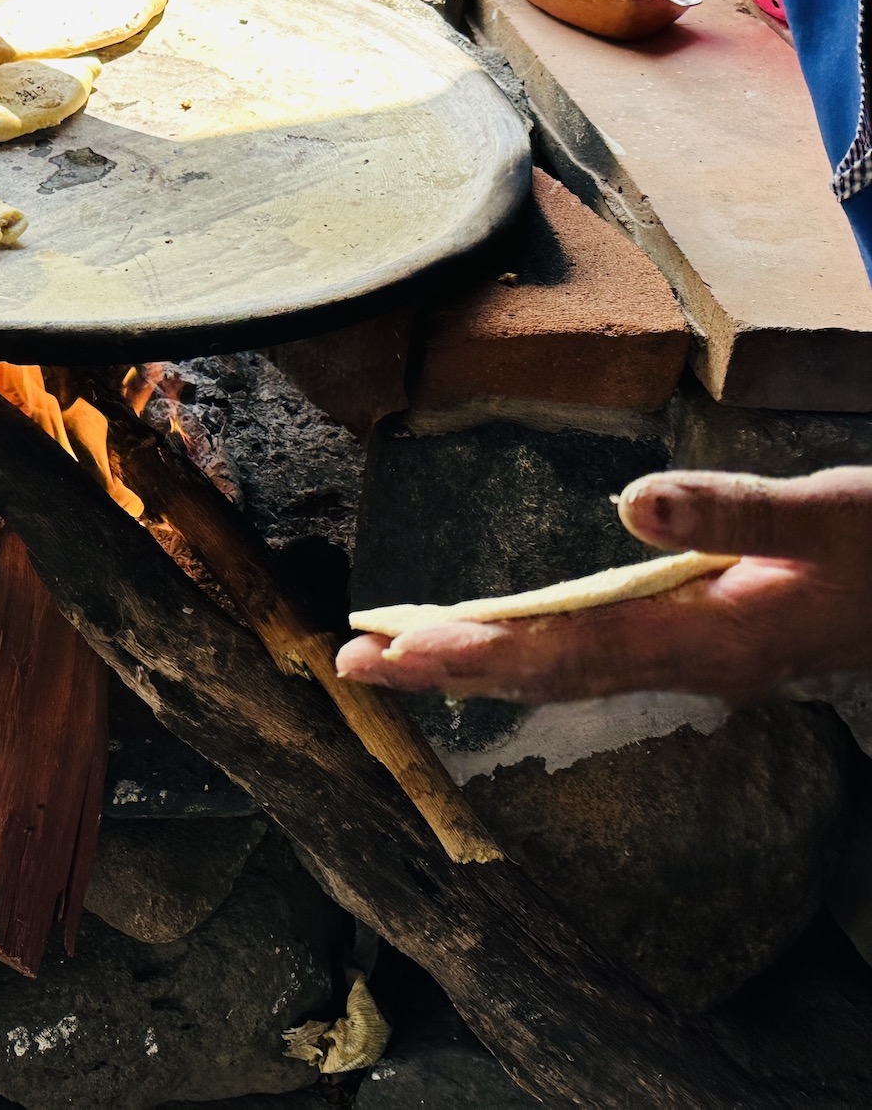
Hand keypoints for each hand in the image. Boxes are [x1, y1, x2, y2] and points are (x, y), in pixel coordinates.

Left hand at [335, 467, 871, 705]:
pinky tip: (489, 646)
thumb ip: (736, 511)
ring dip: (475, 663)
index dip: (477, 653)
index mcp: (708, 638)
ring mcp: (692, 660)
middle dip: (447, 668)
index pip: (566, 652)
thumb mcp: (833, 515)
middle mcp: (687, 662)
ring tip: (392, 655)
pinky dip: (525, 652)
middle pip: (545, 673)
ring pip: (561, 671)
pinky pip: (589, 657)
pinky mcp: (698, 644)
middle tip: (353, 662)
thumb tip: (630, 502)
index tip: (398, 651)